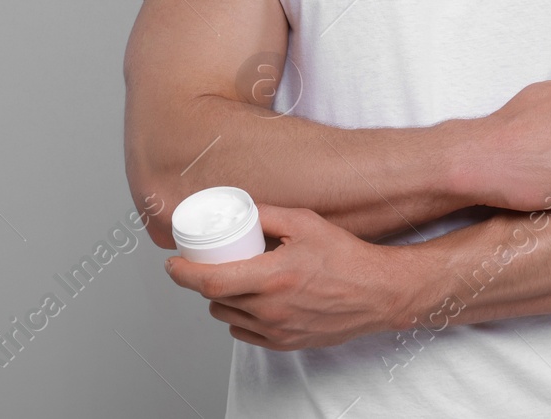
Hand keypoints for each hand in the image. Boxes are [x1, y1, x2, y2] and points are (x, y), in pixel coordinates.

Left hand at [164, 204, 411, 350]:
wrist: (376, 292)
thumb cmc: (346, 257)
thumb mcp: (305, 222)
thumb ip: (266, 214)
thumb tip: (237, 207)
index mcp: (272, 277)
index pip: (209, 281)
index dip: (182, 273)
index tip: (173, 263)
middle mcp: (270, 309)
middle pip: (214, 299)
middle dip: (203, 280)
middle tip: (209, 262)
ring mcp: (276, 330)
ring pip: (227, 317)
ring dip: (222, 299)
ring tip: (234, 279)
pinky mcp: (285, 343)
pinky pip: (245, 334)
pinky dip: (240, 317)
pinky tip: (251, 300)